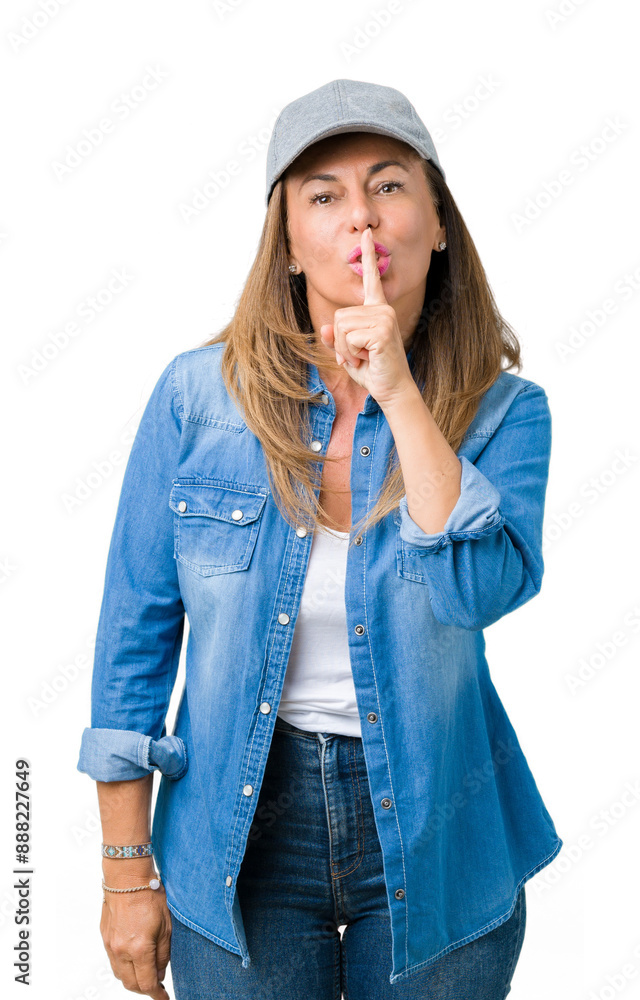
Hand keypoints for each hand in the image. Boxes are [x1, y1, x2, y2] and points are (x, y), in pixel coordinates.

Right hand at [100, 888, 171, 997]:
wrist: (126, 877)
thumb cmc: (149, 895)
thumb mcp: (166, 926)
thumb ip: (163, 954)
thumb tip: (160, 973)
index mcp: (139, 949)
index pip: (148, 983)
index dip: (158, 995)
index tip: (164, 998)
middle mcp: (121, 951)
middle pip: (131, 984)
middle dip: (145, 989)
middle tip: (157, 986)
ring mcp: (110, 945)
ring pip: (120, 975)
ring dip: (133, 979)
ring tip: (146, 973)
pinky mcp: (105, 937)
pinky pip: (113, 961)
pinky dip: (124, 966)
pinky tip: (133, 959)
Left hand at [319, 225, 414, 407]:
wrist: (392, 389)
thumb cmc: (373, 371)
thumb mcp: (348, 353)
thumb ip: (336, 339)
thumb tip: (326, 328)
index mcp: (377, 310)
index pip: (371, 279)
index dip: (368, 256)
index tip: (367, 233)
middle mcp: (382, 309)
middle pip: (340, 316)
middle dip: (341, 343)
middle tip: (358, 355)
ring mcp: (384, 318)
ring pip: (342, 327)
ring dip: (345, 349)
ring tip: (363, 358)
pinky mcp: (382, 330)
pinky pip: (348, 338)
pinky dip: (351, 354)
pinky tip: (367, 359)